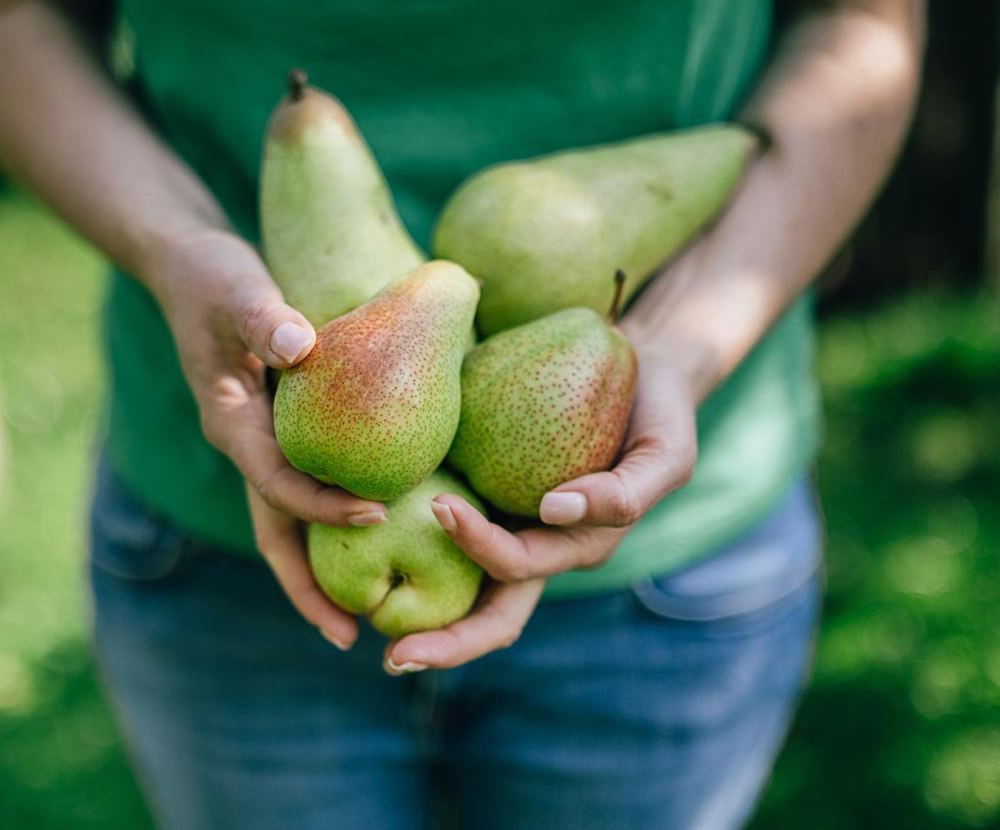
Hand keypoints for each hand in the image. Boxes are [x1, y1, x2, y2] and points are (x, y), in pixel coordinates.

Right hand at [149, 229, 384, 649]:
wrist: (188, 268)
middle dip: (306, 585)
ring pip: (288, 519)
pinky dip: (331, 515)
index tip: (378, 513)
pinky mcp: (279, 432)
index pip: (277, 482)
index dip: (323, 505)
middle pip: (275, 529)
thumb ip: (262, 316)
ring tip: (362, 614)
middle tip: (350, 636)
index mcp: (232, 424)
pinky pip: (305, 485)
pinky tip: (376, 528)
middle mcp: (245, 445)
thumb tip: (299, 344)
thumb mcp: (235, 289)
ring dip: (319, 565)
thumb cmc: (212, 278)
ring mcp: (260, 444)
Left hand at [384, 348, 697, 672]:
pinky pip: (440, 517)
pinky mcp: (484, 483)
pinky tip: (359, 523)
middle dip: (440, 642)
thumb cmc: (659, 410)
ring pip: (453, 578)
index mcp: (570, 549)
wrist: (639, 368)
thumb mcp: (667, 452)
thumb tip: (554, 512)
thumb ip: (627, 492)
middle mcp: (532, 545)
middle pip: (482, 611)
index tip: (442, 511)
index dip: (479, 560)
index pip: (515, 576)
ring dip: (411, 601)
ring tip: (351, 606)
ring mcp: (506, 520)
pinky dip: (401, 534)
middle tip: (388, 652)